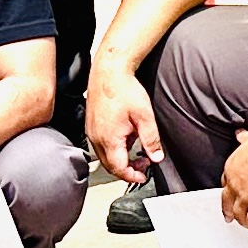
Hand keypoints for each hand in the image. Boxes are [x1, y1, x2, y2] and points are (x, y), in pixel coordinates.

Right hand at [86, 63, 160, 186]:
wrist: (109, 72)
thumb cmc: (123, 89)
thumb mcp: (144, 116)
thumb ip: (151, 139)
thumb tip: (156, 157)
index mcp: (109, 139)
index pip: (119, 169)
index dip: (132, 176)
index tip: (143, 176)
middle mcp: (96, 138)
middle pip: (110, 166)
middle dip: (128, 169)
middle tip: (144, 164)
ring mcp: (91, 132)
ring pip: (105, 156)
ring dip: (121, 158)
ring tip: (137, 147)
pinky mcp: (90, 125)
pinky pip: (101, 145)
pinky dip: (114, 148)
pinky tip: (125, 136)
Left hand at [221, 129, 247, 232]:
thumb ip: (245, 139)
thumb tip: (241, 134)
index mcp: (232, 167)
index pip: (226, 183)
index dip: (229, 191)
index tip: (231, 193)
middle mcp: (235, 183)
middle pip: (228, 202)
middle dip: (229, 211)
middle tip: (229, 217)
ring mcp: (246, 195)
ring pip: (240, 214)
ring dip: (243, 221)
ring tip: (246, 225)